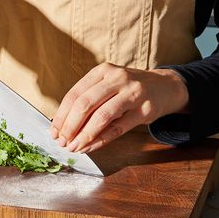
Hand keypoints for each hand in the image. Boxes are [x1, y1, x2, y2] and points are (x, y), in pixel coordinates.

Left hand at [50, 63, 188, 152]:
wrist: (165, 86)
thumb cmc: (128, 89)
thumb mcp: (108, 84)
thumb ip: (88, 99)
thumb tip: (62, 124)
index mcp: (102, 70)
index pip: (75, 94)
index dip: (62, 115)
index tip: (54, 131)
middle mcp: (117, 78)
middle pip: (85, 104)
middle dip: (70, 126)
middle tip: (62, 142)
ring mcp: (133, 93)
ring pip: (101, 116)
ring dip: (84, 135)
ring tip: (74, 147)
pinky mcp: (144, 110)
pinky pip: (118, 128)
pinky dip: (101, 140)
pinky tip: (90, 147)